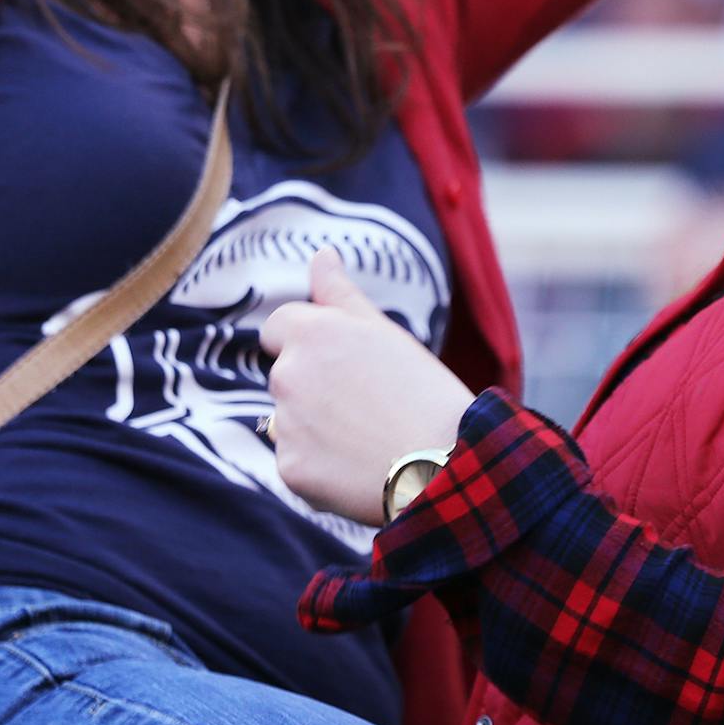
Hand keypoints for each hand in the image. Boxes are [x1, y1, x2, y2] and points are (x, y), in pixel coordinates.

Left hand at [258, 249, 473, 524]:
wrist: (446, 465)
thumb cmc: (423, 393)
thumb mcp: (385, 333)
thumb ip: (340, 293)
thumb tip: (321, 254)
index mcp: (312, 333)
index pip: (277, 327)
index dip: (308, 342)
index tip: (342, 362)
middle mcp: (288, 375)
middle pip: (286, 375)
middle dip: (315, 387)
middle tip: (369, 403)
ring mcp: (285, 425)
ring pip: (290, 421)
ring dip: (317, 427)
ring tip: (369, 437)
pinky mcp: (290, 469)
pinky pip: (296, 461)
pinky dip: (320, 467)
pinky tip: (358, 467)